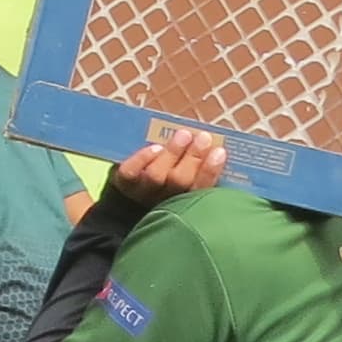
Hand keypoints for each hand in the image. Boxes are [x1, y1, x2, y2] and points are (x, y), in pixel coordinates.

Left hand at [104, 129, 227, 207]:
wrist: (124, 206)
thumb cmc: (165, 190)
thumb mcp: (185, 187)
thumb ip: (197, 173)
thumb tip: (214, 147)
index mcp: (183, 206)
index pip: (201, 192)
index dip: (210, 172)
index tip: (219, 151)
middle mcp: (163, 202)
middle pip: (180, 182)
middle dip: (194, 157)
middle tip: (204, 137)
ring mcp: (140, 193)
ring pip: (157, 176)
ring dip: (172, 153)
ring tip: (183, 135)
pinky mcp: (122, 184)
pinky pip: (131, 172)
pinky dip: (143, 158)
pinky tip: (155, 147)